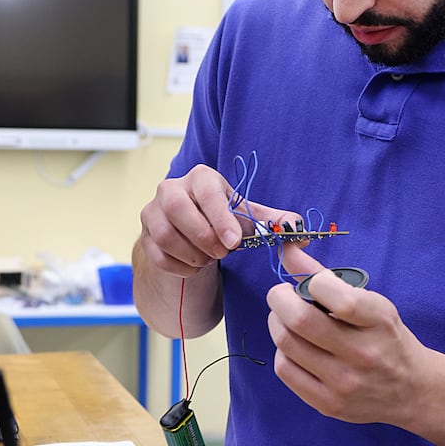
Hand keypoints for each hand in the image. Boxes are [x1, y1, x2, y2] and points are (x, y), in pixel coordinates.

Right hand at [138, 164, 299, 277]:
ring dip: (192, 254)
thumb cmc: (223, 221)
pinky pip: (158, 256)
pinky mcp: (145, 237)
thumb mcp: (248, 218)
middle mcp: (171, 189)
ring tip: (209, 258)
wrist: (192, 236)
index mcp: (200, 178)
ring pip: (164, 235)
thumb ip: (273, 222)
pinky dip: (180, 267)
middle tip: (221, 254)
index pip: (205, 191)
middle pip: (177, 210)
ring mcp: (152, 212)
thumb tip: (299, 229)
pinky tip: (195, 266)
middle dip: (203, 237)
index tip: (234, 242)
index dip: (219, 217)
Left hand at [266, 245, 428, 425]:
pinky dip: (283, 351)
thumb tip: (287, 251)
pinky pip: (285, 370)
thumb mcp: (371, 302)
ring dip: (278, 323)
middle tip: (283, 295)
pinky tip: (297, 347)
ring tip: (288, 319)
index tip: (313, 283)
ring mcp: (344, 383)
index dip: (314, 282)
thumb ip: (326, 276)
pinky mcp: (328, 404)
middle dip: (280, 298)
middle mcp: (363, 354)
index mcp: (379, 321)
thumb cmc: (387, 338)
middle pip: (299, 320)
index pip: (339, 298)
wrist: (412, 390)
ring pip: (286, 343)